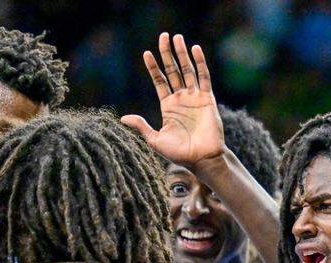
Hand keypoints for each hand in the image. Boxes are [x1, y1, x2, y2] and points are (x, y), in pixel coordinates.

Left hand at [121, 33, 225, 170]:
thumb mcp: (155, 140)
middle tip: (163, 36)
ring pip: (187, 70)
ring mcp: (195, 97)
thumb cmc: (179, 154)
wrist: (201, 159)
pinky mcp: (207, 99)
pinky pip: (204, 77)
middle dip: (167, 53)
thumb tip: (123, 118)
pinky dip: (200, 62)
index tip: (146, 53)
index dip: (153, 67)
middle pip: (173, 70)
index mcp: (168, 106)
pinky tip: (195, 49)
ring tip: (177, 37)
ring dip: (182, 54)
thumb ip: (141, 126)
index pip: (159, 81)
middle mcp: (181, 99)